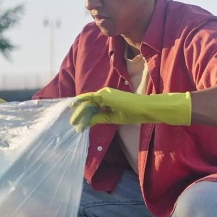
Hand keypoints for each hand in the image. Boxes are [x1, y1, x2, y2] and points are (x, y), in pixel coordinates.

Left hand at [70, 88, 191, 131]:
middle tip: (71, 123)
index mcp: (107, 98)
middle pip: (86, 103)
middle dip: (77, 113)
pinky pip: (88, 101)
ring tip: (72, 123)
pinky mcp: (103, 95)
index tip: (76, 120)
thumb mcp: (114, 118)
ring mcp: (103, 93)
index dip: (83, 111)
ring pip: (85, 102)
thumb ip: (101, 118)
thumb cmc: (134, 112)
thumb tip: (88, 122)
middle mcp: (103, 93)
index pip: (91, 104)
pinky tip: (76, 117)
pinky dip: (81, 109)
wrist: (144, 108)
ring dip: (78, 113)